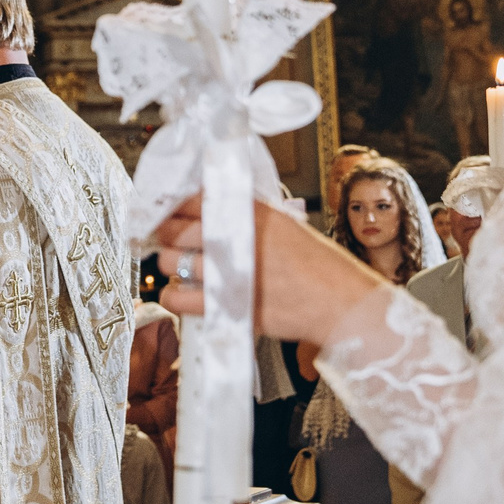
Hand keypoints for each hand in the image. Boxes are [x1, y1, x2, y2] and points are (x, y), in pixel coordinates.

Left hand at [153, 195, 389, 346]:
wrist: (340, 301)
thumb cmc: (318, 265)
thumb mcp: (285, 226)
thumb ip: (249, 218)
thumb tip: (214, 211)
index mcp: (248, 213)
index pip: (192, 199)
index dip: (173, 205)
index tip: (167, 210)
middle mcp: (233, 237)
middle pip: (173, 230)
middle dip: (164, 234)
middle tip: (164, 238)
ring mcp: (227, 272)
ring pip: (170, 262)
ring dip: (168, 264)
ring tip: (177, 266)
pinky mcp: (225, 304)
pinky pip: (178, 298)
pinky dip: (171, 295)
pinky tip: (176, 293)